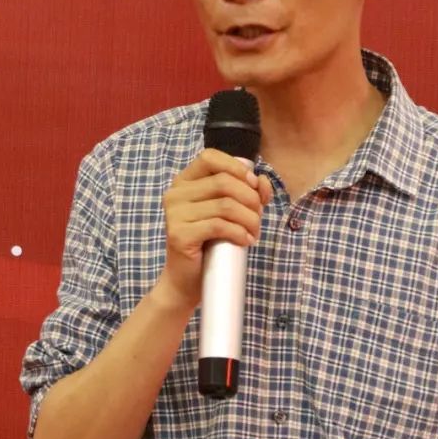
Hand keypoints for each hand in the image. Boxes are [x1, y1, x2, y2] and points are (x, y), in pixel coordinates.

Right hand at [156, 148, 273, 307]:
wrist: (187, 281)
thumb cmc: (210, 245)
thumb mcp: (229, 213)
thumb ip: (245, 192)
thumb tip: (262, 181)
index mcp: (184, 182)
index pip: (210, 157)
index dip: (236, 168)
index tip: (254, 185)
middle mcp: (175, 194)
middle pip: (224, 182)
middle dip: (250, 199)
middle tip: (257, 218)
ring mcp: (175, 214)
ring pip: (225, 205)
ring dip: (249, 219)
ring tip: (253, 232)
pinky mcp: (179, 234)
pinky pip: (219, 225)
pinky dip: (239, 233)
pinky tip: (245, 241)